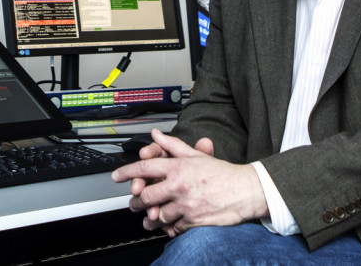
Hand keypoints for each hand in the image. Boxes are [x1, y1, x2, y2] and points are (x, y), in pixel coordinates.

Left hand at [111, 129, 267, 236]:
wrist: (244, 191)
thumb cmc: (222, 174)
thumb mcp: (196, 155)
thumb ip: (173, 145)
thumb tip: (156, 134)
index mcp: (178, 167)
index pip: (145, 168)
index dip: (127, 172)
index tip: (116, 176)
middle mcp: (179, 185)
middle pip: (146, 195)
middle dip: (136, 201)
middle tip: (133, 202)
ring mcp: (185, 204)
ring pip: (157, 214)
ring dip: (149, 217)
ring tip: (147, 217)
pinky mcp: (193, 220)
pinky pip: (173, 227)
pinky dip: (168, 227)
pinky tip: (167, 225)